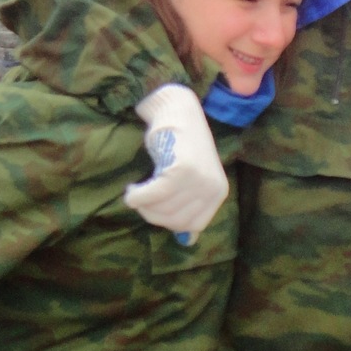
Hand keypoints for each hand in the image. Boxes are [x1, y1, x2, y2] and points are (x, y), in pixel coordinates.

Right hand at [124, 83, 228, 235]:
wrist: (177, 109)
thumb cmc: (180, 144)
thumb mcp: (192, 178)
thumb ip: (190, 206)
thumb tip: (187, 241)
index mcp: (218, 193)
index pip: (191, 225)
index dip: (167, 222)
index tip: (154, 209)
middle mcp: (212, 188)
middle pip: (175, 220)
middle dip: (152, 214)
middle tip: (140, 200)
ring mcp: (199, 180)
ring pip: (163, 209)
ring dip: (143, 204)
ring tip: (136, 192)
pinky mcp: (182, 170)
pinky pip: (153, 195)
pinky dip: (138, 196)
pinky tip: (132, 190)